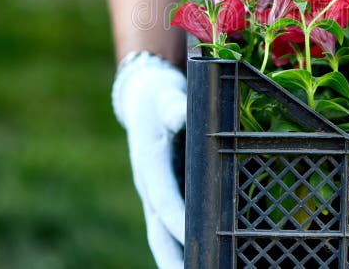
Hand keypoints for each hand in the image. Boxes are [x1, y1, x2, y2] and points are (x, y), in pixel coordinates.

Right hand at [113, 52, 185, 268]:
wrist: (143, 99)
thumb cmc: (160, 96)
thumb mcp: (167, 96)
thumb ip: (174, 107)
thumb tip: (181, 116)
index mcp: (150, 163)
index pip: (165, 198)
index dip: (179, 219)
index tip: (197, 238)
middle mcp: (151, 186)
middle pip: (160, 232)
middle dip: (175, 258)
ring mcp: (157, 194)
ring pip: (164, 236)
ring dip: (179, 258)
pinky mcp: (166, 196)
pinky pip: (173, 227)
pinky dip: (186, 246)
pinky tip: (205, 258)